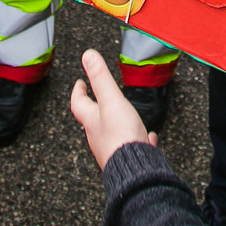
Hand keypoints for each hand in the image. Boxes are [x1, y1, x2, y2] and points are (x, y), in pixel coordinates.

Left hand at [69, 48, 157, 169]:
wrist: (135, 169)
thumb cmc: (121, 137)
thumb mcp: (111, 100)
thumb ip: (100, 77)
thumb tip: (88, 56)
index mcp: (92, 121)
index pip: (78, 103)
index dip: (78, 91)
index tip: (79, 82)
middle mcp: (99, 136)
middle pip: (92, 119)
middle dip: (95, 107)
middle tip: (97, 98)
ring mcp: (112, 149)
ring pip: (111, 133)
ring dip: (115, 122)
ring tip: (122, 116)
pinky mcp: (127, 157)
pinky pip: (131, 145)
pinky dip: (136, 138)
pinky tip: (147, 138)